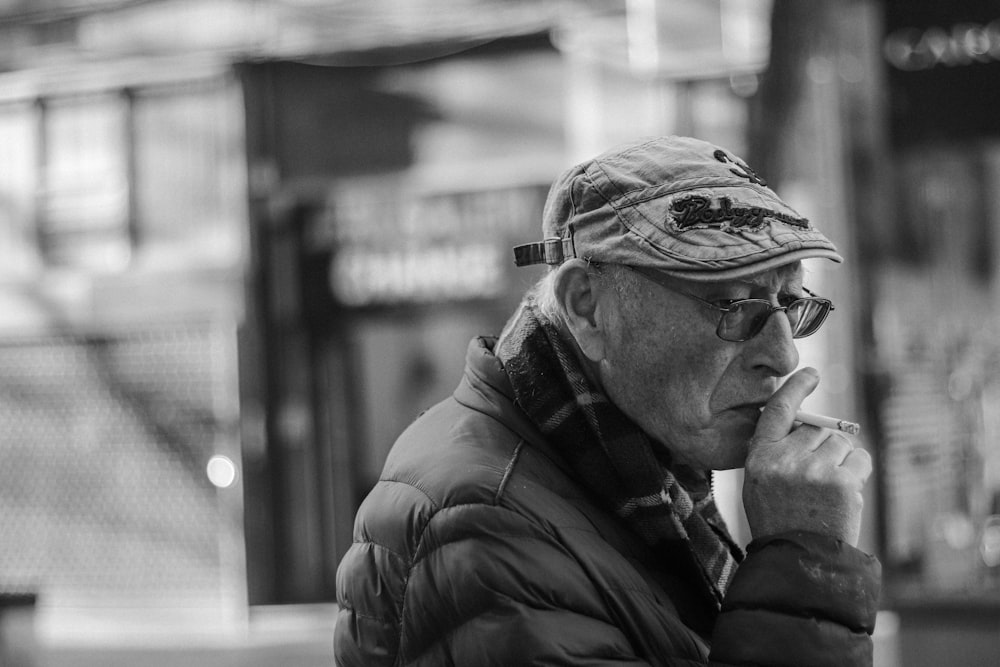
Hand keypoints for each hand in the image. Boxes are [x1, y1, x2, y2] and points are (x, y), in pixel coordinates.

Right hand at [742, 368, 871, 545]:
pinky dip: (857, 470)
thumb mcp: (759, 481)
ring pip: (840, 442)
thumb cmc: (778, 519)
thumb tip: (807, 424)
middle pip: (817, 429)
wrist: (798, 558)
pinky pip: (860, 458)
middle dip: (822, 445)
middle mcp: (786, 457)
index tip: (811, 373)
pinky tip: (844, 490)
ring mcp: (815, 469)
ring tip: (828, 487)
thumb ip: (776, 451)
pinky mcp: (843, 482)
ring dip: (840, 459)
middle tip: (816, 475)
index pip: (779, 409)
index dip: (796, 387)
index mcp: (760, 455)